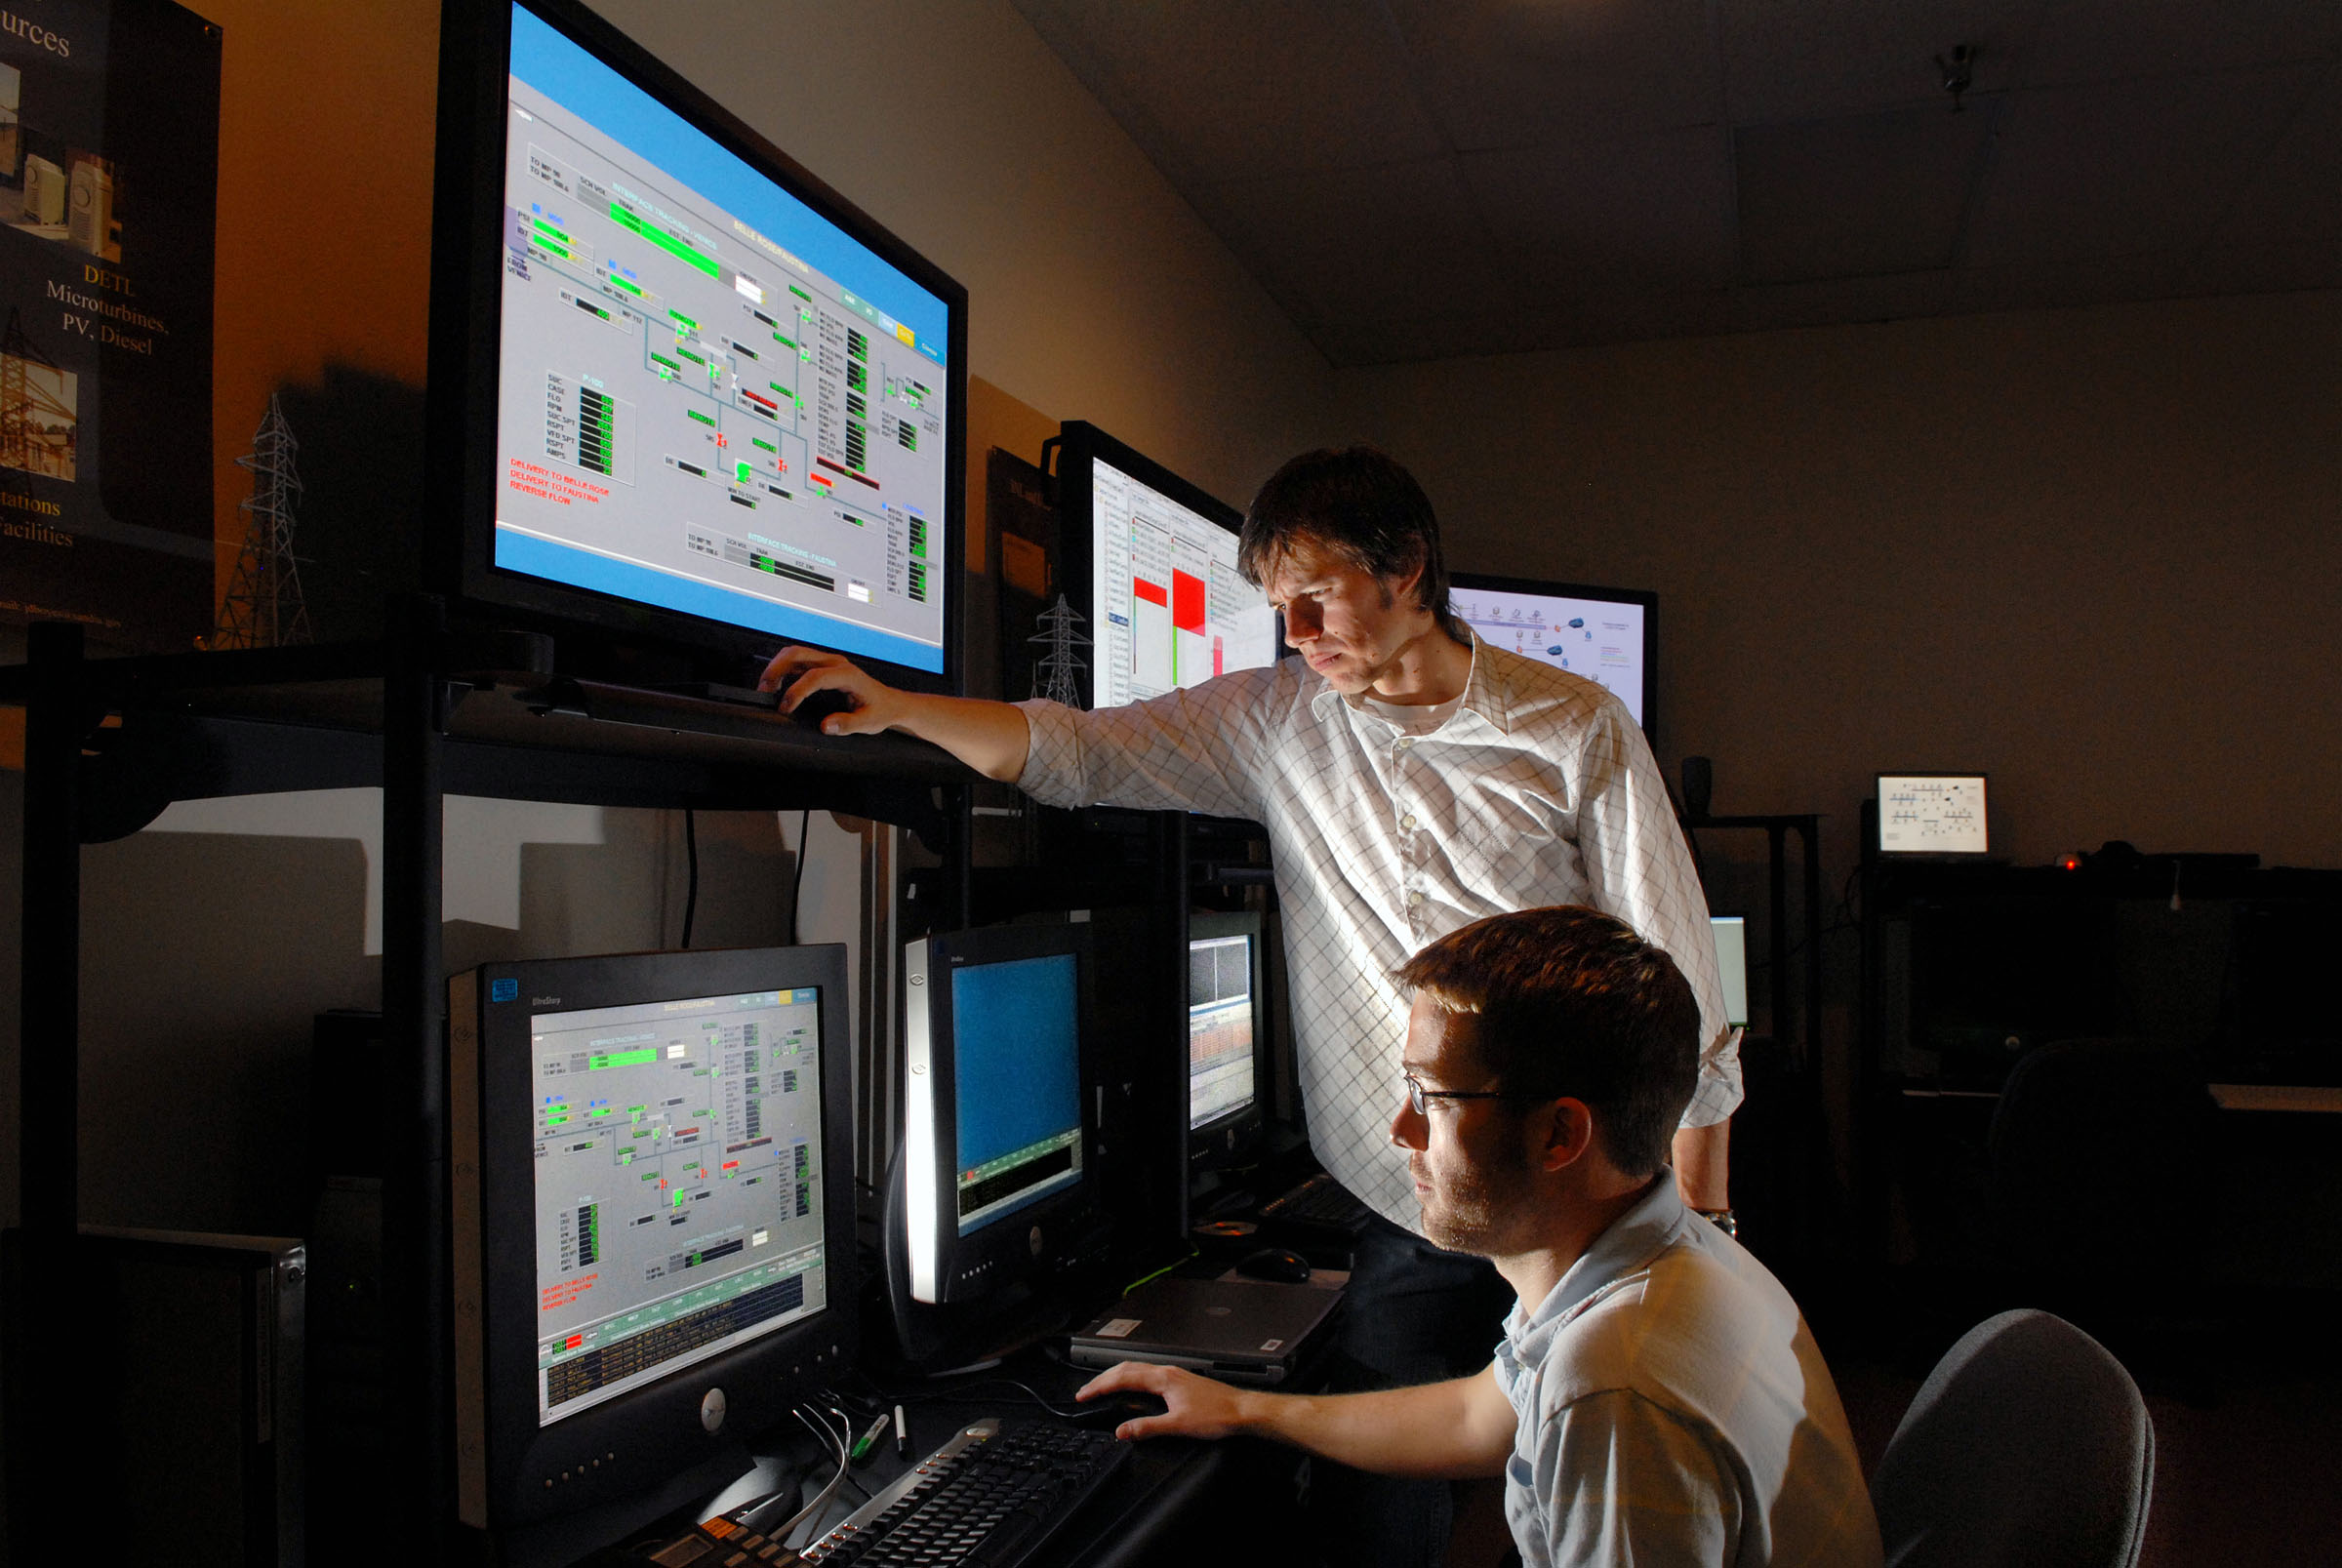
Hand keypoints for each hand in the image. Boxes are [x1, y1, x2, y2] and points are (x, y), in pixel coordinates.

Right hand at [756, 645, 897, 735]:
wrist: (890, 703)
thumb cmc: (881, 710)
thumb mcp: (868, 722)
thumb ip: (847, 724)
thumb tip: (825, 726)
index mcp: (847, 674)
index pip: (815, 676)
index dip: (796, 691)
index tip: (786, 708)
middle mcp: (836, 663)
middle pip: (797, 654)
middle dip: (776, 670)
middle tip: (764, 691)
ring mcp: (829, 662)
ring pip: (794, 654)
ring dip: (776, 667)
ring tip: (766, 689)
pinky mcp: (823, 666)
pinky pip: (798, 661)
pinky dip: (782, 670)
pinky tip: (777, 686)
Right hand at [1075, 1361, 1252, 1442]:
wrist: (1242, 1411)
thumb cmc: (1217, 1415)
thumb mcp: (1178, 1426)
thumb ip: (1147, 1428)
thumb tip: (1122, 1430)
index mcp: (1163, 1378)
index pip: (1123, 1377)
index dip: (1100, 1386)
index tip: (1084, 1394)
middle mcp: (1168, 1372)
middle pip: (1126, 1368)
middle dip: (1103, 1379)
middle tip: (1086, 1391)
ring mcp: (1174, 1375)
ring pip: (1137, 1369)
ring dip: (1116, 1377)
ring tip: (1102, 1387)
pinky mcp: (1180, 1381)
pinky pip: (1148, 1374)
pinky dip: (1131, 1379)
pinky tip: (1133, 1389)